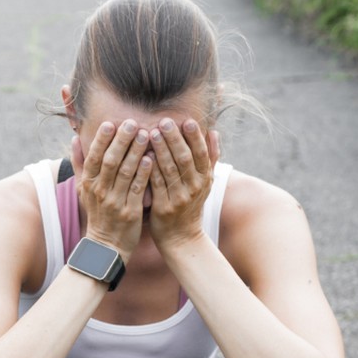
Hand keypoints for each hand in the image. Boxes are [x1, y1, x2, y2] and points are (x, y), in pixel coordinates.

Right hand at [76, 119, 153, 262]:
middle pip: (110, 161)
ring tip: (145, 134)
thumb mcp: (82, 189)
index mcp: (88, 184)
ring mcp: (115, 202)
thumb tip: (74, 139)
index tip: (110, 123)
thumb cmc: (97, 213)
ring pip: (125, 173)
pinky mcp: (130, 212)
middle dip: (121, 141)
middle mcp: (100, 191)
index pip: (94, 157)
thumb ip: (79, 164)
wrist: (105, 246)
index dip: (101, 140)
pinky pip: (137, 189)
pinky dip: (143, 174)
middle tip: (132, 122)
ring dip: (135, 152)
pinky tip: (150, 159)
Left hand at [147, 118, 218, 250]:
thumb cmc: (192, 204)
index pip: (202, 154)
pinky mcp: (164, 207)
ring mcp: (179, 198)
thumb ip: (211, 157)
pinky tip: (143, 156)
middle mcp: (194, 187)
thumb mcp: (206, 182)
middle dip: (175, 139)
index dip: (195, 137)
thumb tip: (214, 131)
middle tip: (164, 121)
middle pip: (185, 159)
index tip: (187, 121)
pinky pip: (156, 184)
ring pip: (169, 170)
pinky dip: (150, 169)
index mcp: (205, 179)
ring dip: (160, 150)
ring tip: (151, 132)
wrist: (181, 237)